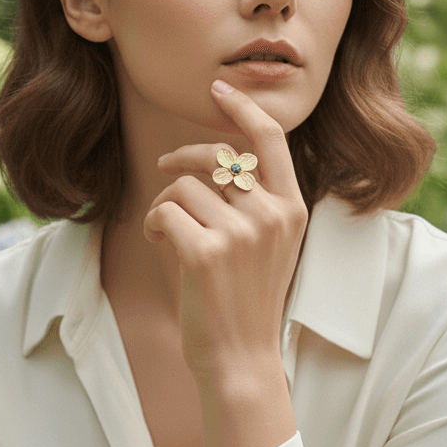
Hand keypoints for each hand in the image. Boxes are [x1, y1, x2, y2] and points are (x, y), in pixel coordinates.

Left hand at [143, 80, 307, 380]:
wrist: (242, 358)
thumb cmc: (248, 301)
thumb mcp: (271, 246)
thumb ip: (257, 202)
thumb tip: (219, 157)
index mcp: (292, 208)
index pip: (271, 138)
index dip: (243, 106)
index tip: (219, 88)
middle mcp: (273, 214)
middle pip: (216, 155)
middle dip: (181, 157)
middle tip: (163, 168)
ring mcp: (242, 233)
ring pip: (184, 185)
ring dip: (165, 204)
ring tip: (167, 231)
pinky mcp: (207, 252)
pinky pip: (165, 211)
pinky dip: (154, 224)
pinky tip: (161, 243)